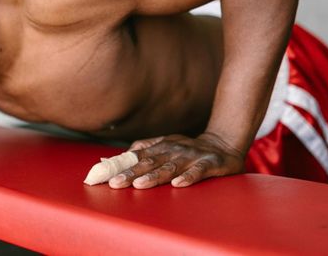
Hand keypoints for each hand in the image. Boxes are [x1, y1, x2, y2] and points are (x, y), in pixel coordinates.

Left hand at [108, 132, 244, 188]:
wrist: (224, 143)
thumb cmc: (190, 149)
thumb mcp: (166, 144)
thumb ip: (144, 148)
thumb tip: (119, 154)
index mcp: (162, 146)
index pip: (137, 157)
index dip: (120, 165)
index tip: (103, 175)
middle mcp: (174, 150)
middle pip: (150, 162)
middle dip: (131, 172)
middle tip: (114, 182)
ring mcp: (191, 156)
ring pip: (170, 167)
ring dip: (154, 176)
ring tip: (139, 184)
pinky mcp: (209, 164)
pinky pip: (197, 171)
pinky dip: (188, 177)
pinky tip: (178, 184)